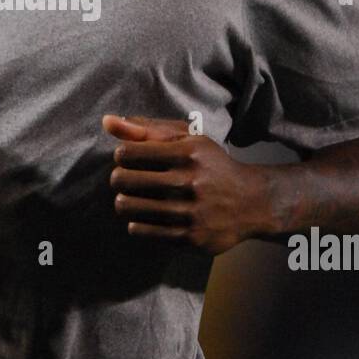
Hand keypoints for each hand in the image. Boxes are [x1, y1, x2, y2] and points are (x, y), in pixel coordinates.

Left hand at [102, 113, 269, 254]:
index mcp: (188, 152)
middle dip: (117, 178)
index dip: (122, 156)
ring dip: (124, 202)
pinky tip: (142, 217)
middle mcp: (189, 181)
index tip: (128, 159)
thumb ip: (147, 129)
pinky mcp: (190, 237)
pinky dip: (136, 224)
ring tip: (130, 198)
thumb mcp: (188, 139)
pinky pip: (143, 231)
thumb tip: (107, 121)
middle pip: (124, 180)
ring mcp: (190, 212)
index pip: (129, 152)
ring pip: (129, 207)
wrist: (251, 202)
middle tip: (125, 180)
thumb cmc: (212, 166)